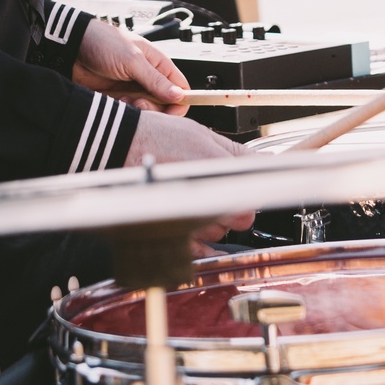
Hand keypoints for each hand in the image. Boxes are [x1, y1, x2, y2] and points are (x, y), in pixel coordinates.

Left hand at [73, 18, 188, 112]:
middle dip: (155, 109)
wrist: (72, 49)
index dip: (180, 102)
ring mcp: (133, 89)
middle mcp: (148, 78)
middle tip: (139, 103)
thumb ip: (155, 79)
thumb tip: (179, 95)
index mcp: (158, 64)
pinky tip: (115, 103)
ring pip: (147, 111)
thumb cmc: (103, 42)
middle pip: (164, 104)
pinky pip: (130, 113)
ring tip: (124, 101)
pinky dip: (125, 112)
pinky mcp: (119, 98)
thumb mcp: (132, 60)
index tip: (171, 111)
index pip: (180, 88)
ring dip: (138, 111)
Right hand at [123, 113, 255, 240]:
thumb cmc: (157, 138)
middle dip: (236, 206)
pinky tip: (195, 224)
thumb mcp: (203, 134)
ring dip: (215, 220)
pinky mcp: (174, 232)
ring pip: (220, 232)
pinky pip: (200, 249)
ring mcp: (191, 217)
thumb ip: (236, 152)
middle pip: (243, 218)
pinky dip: (202, 243)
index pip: (257, 192)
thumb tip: (263, 161)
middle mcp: (208, 197)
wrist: (120, 147)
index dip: (252, 189)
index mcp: (220, 170)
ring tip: (195, 198)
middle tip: (220, 190)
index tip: (247, 185)